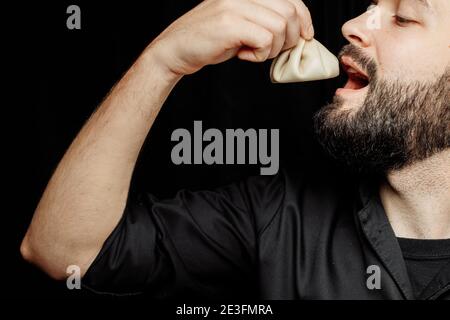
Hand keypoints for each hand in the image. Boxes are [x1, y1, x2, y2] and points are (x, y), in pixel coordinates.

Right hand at [148, 0, 313, 75]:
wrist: (175, 50)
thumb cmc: (208, 41)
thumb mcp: (240, 25)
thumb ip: (264, 22)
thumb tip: (298, 33)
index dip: (304, 17)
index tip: (306, 36)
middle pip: (289, 11)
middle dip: (290, 38)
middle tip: (273, 51)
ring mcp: (235, 5)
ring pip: (280, 26)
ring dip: (273, 48)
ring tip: (254, 52)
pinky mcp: (230, 23)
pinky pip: (265, 38)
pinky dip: (260, 54)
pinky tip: (244, 56)